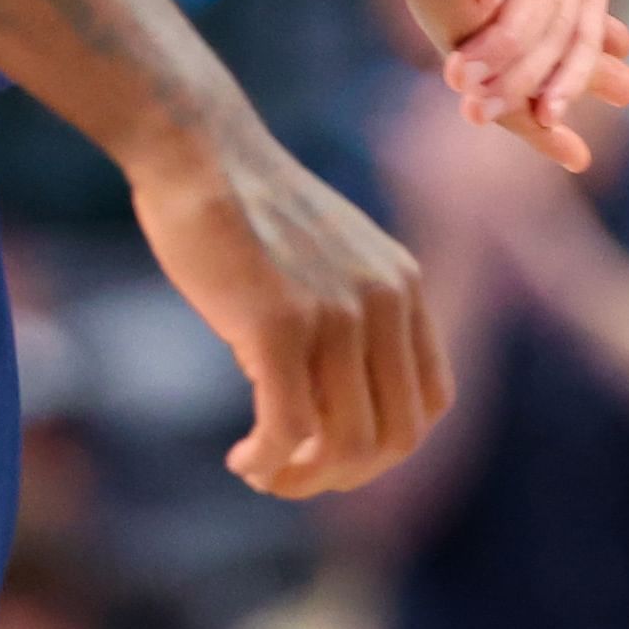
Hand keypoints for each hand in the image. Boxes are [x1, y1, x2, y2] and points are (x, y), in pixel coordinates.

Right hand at [128, 123, 448, 496]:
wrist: (197, 149)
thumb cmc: (245, 205)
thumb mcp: (327, 256)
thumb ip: (346, 317)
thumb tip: (321, 409)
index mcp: (404, 284)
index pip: (431, 402)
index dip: (385, 447)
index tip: (330, 453)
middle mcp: (385, 300)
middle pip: (397, 436)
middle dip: (344, 476)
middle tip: (291, 476)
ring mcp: (336, 313)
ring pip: (348, 445)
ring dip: (304, 479)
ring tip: (263, 471)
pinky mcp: (279, 324)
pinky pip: (289, 430)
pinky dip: (267, 461)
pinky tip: (243, 458)